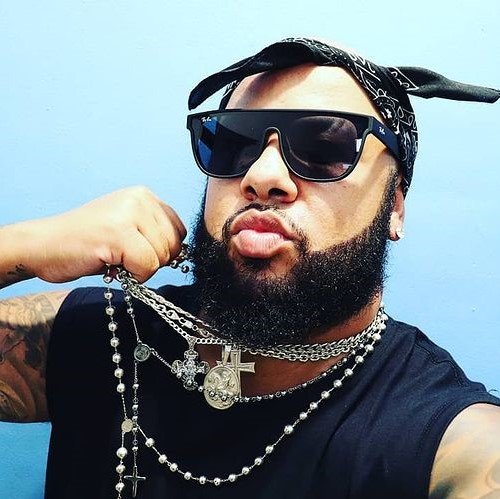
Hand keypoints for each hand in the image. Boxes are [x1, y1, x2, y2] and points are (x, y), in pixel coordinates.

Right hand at [19, 186, 186, 282]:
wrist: (42, 246)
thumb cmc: (86, 244)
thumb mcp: (126, 228)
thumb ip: (153, 234)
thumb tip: (181, 254)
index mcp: (144, 195)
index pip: (179, 231)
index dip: (163, 250)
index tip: (139, 253)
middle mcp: (139, 198)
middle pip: (174, 246)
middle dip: (153, 261)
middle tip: (123, 258)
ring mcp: (128, 214)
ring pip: (162, 257)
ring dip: (141, 269)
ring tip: (114, 259)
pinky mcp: (118, 233)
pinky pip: (147, 267)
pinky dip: (133, 275)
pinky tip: (111, 265)